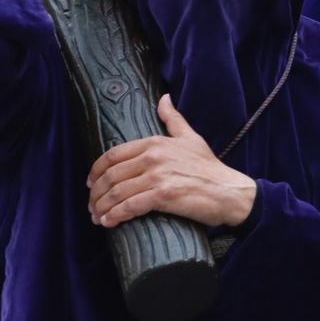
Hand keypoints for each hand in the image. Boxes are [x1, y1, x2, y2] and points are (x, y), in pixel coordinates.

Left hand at [87, 95, 256, 230]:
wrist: (229, 192)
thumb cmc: (209, 167)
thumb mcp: (191, 138)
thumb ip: (173, 119)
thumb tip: (164, 98)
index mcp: (155, 142)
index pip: (113, 155)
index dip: (96, 170)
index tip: (90, 183)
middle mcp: (153, 157)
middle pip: (111, 175)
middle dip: (96, 193)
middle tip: (91, 206)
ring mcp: (158, 176)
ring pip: (117, 192)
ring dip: (101, 207)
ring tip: (97, 217)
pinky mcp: (164, 196)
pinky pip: (130, 206)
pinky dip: (115, 215)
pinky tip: (108, 222)